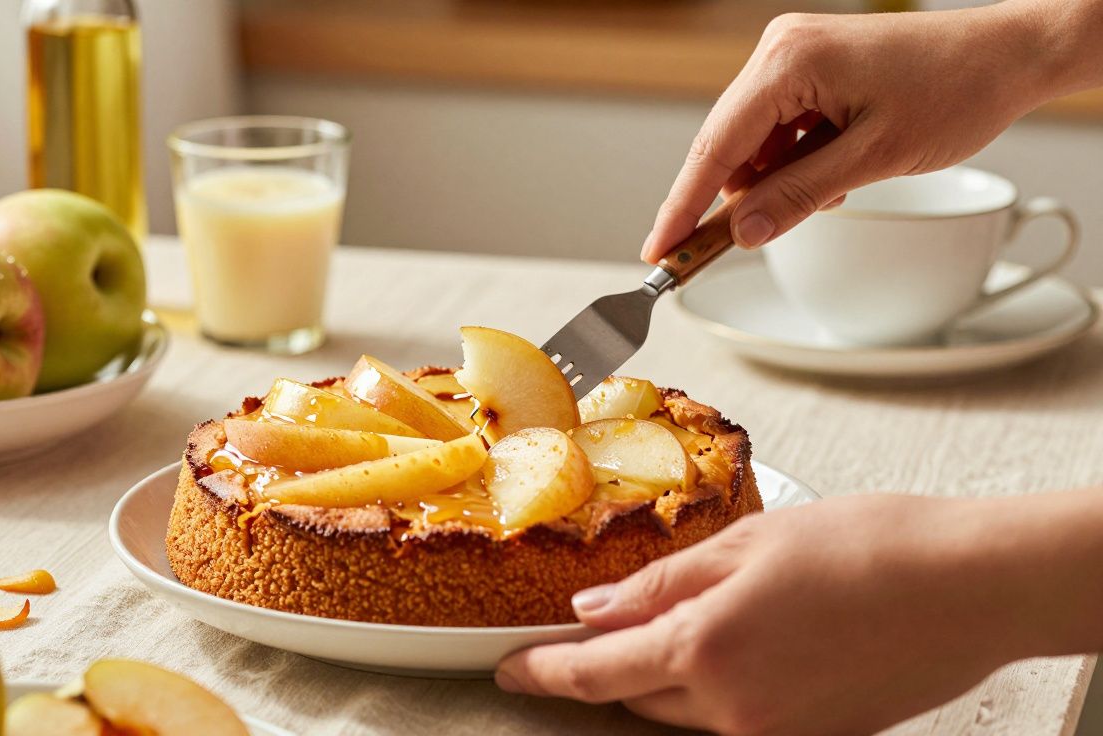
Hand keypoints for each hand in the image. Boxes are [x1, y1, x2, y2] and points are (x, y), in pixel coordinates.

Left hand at [495, 492, 1102, 734]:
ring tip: (661, 629)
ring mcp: (774, 731)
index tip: (511, 667)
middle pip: (634, 695)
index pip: (594, 672)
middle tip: (580, 637)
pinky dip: (711, 688)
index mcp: (705, 648)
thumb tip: (595, 610)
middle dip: (601, 666)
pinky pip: (733, 718)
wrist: (968, 586)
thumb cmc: (869, 548)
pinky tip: (726, 649)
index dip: (543, 670)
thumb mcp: (746, 544)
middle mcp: (733, 707)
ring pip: (682, 710)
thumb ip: (661, 582)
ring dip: (658, 675)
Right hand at [641, 2, 1084, 259]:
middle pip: (726, 144)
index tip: (659, 251)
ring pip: (752, 142)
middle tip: (721, 250)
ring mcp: (791, 56)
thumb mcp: (873, 158)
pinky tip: (835, 169)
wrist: (1007, 55)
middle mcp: (779, 51)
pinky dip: (793, 162)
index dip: (683, 206)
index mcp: (788, 61)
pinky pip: (777, 129)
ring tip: (834, 189)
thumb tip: (741, 232)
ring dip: (775, 180)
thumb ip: (799, 196)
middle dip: (732, 198)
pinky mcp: (808, 68)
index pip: (715, 146)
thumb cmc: (956, 90)